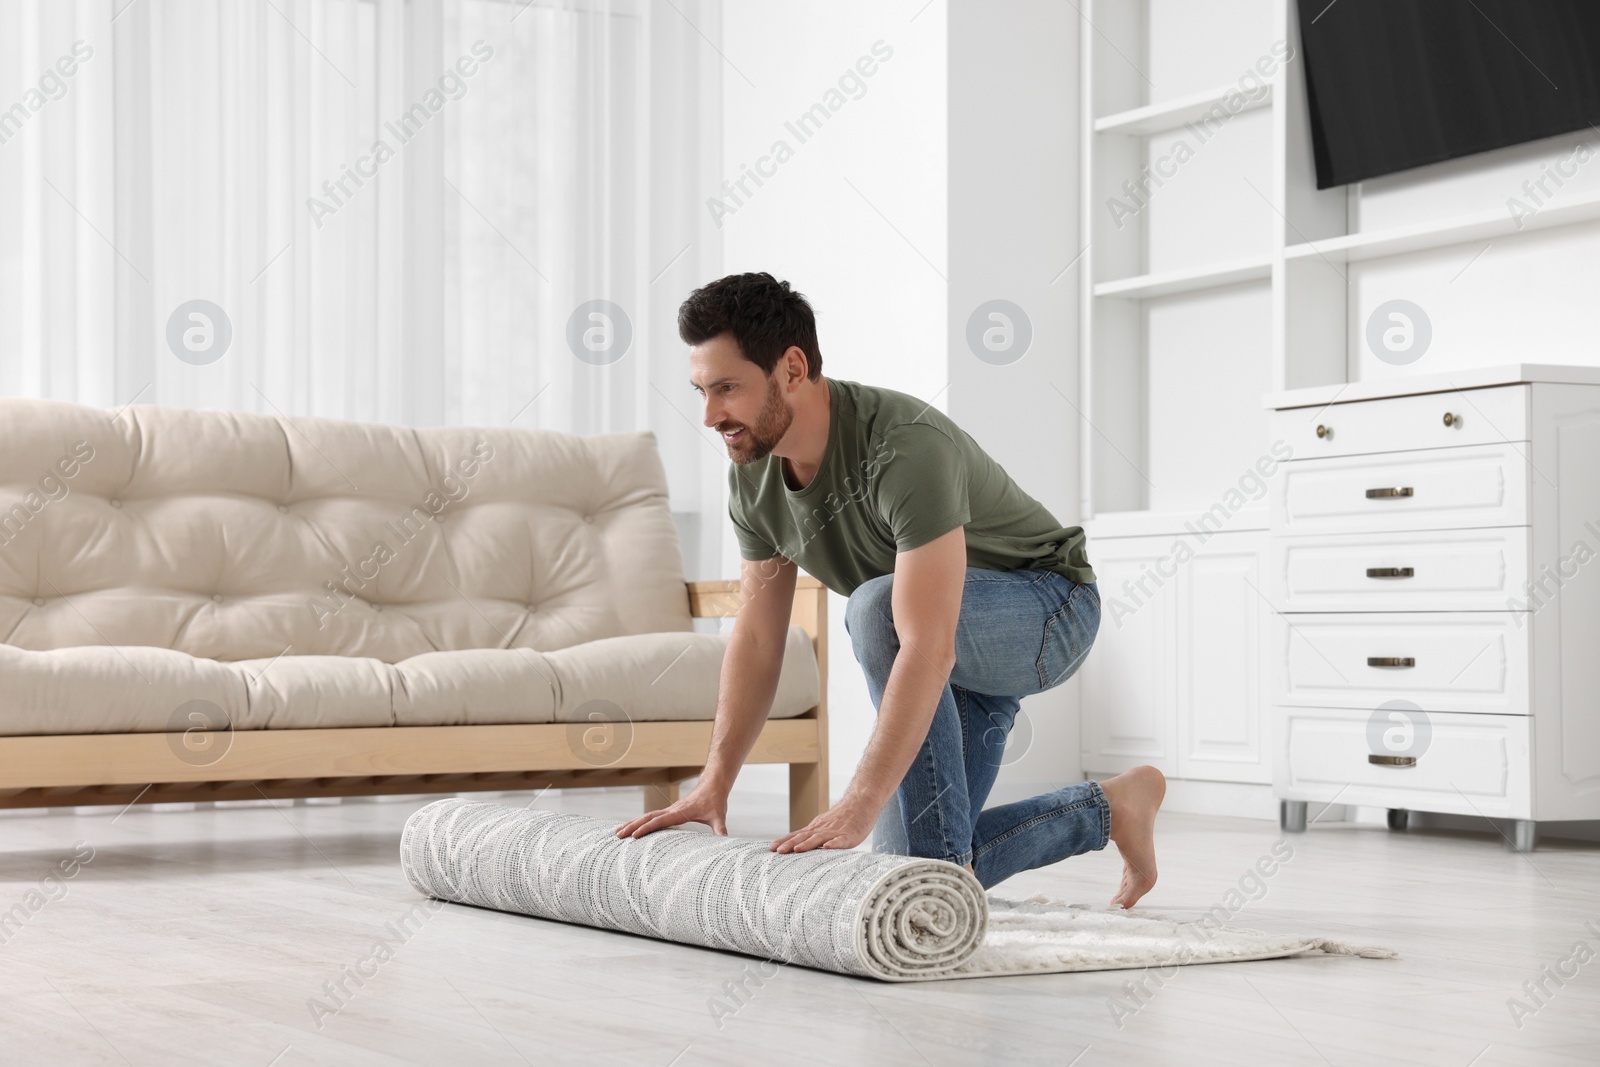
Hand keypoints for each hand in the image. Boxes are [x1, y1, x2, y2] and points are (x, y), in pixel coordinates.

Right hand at [614, 783, 728, 838]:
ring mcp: (669, 810)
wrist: (713, 786)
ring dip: (632, 823)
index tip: (634, 835)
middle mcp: (671, 810)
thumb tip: (725, 840)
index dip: (647, 828)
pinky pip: (651, 817)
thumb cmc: (715, 801)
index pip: (660, 820)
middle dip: (632, 826)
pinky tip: (632, 827)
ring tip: (617, 832)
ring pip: (646, 816)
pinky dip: (639, 822)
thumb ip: (721, 829)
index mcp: (680, 812)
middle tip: (617, 835)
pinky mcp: (670, 811)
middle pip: (647, 817)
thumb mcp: (719, 816)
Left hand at [769, 798, 878, 853]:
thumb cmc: (843, 818)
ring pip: (819, 838)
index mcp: (815, 829)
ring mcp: (835, 832)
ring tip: (797, 850)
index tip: (771, 848)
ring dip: (807, 844)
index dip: (784, 841)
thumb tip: (797, 846)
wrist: (861, 803)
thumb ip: (813, 836)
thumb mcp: (824, 826)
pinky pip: (840, 840)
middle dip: (790, 844)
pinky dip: (834, 844)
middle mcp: (822, 830)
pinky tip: (828, 848)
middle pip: (803, 837)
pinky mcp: (848, 835)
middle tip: (778, 851)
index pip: (796, 835)